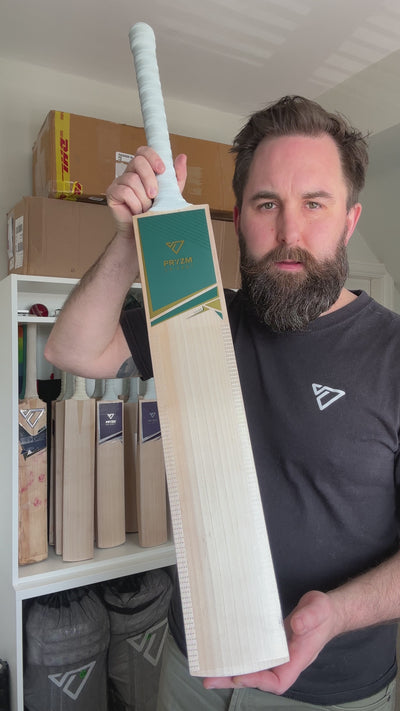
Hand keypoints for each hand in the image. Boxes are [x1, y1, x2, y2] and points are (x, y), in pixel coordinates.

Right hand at [106, 146, 186, 239]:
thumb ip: (176, 176)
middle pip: (137, 161)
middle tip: (154, 195)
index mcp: (142, 170)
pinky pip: (124, 191)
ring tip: (145, 208)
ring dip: (143, 197)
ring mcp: (119, 182)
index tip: (162, 170)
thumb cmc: (154, 213)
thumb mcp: (170, 194)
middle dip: (150, 178)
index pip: (143, 152)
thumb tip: (182, 157)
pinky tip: (136, 211)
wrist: (142, 233)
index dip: (153, 157)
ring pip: (132, 180)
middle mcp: (129, 173)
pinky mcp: (112, 193)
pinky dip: (134, 203)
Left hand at [203, 591, 339, 694]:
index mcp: (297, 659)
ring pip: (252, 668)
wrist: (325, 612)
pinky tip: (222, 652)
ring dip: (230, 670)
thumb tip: (296, 625)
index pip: (277, 680)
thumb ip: (309, 618)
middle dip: (233, 680)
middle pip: (258, 679)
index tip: (240, 675)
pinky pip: (251, 655)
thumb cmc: (323, 614)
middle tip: (209, 680)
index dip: (258, 681)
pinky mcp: (269, 645)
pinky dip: (237, 656)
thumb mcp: (319, 610)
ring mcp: (276, 654)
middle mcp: (285, 661)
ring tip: (208, 671)